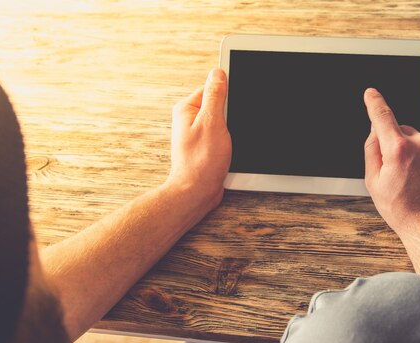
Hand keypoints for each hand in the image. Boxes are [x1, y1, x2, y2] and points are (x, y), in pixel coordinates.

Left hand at [166, 69, 231, 211]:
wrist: (197, 192)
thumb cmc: (201, 162)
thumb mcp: (212, 122)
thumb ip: (215, 96)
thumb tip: (218, 73)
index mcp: (187, 108)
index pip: (212, 88)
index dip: (227, 96)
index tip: (232, 107)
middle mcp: (190, 119)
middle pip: (219, 105)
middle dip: (230, 116)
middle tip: (227, 131)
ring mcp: (198, 133)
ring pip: (224, 122)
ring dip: (231, 131)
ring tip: (225, 145)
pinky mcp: (206, 146)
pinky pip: (224, 136)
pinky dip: (230, 141)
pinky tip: (227, 152)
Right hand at [363, 88, 419, 245]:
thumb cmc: (403, 210)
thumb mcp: (374, 183)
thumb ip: (372, 150)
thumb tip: (376, 131)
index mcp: (398, 149)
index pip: (382, 117)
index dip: (374, 103)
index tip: (371, 94)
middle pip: (402, 131)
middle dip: (398, 146)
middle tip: (400, 173)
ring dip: (417, 154)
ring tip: (418, 180)